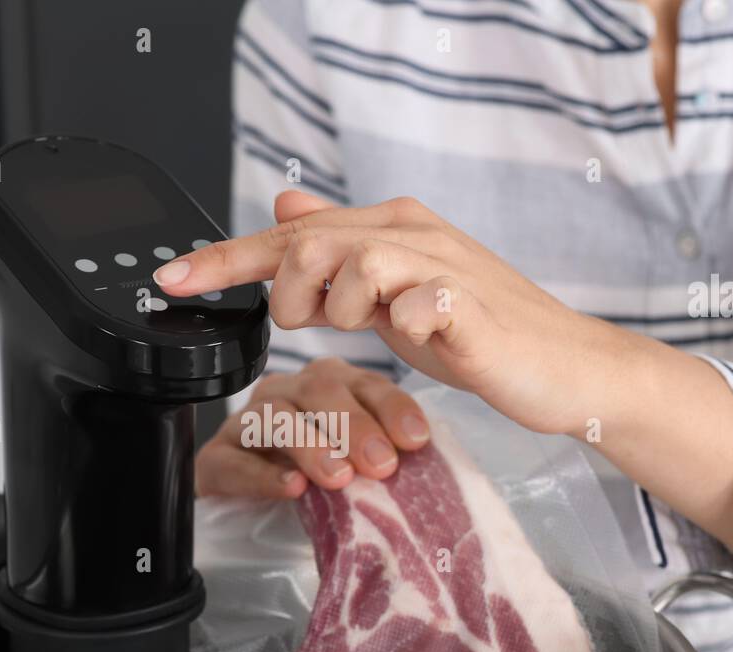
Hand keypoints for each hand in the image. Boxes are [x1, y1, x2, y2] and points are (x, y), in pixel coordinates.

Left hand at [170, 191, 732, 550]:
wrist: (561, 366)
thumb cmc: (474, 334)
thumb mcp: (391, 291)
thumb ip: (339, 253)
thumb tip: (286, 204)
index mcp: (389, 229)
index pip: (291, 233)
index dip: (225, 258)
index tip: (171, 279)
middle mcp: (412, 235)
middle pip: (312, 238)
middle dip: (286, 288)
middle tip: (307, 324)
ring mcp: (444, 269)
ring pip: (356, 261)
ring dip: (342, 305)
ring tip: (369, 328)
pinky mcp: (471, 311)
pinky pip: (417, 305)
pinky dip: (403, 322)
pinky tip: (416, 335)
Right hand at [195, 356, 430, 497]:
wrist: (249, 516)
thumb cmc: (314, 485)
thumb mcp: (356, 466)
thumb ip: (383, 454)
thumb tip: (423, 462)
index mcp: (327, 385)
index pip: (363, 383)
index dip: (391, 407)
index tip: (415, 440)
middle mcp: (286, 394)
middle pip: (318, 391)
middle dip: (354, 426)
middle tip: (380, 465)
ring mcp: (246, 423)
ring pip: (275, 418)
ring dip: (311, 446)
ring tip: (338, 478)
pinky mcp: (214, 459)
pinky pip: (234, 460)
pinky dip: (264, 475)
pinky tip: (291, 487)